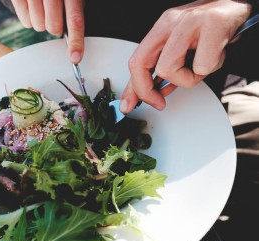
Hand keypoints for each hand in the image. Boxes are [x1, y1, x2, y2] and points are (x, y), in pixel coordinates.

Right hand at [11, 0, 84, 63]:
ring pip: (38, 26)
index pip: (75, 19)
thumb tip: (75, 40)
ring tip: (42, 6)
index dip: (76, 41)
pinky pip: (25, 22)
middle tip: (53, 13)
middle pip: (53, 27)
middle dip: (54, 26)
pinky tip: (32, 5)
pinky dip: (29, 19)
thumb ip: (74, 11)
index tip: (75, 58)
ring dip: (41, 22)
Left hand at [120, 0, 251, 112]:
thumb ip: (162, 69)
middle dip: (147, 91)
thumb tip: (151, 93)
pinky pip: (202, 66)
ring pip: (169, 68)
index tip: (131, 104)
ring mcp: (190, 22)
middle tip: (159, 101)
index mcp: (161, 28)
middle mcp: (171, 22)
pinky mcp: (212, 25)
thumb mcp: (179, 47)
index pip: (135, 61)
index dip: (133, 89)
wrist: (234, 6)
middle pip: (141, 64)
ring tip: (199, 67)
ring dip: (186, 79)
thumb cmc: (208, 29)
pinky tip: (215, 56)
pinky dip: (210, 69)